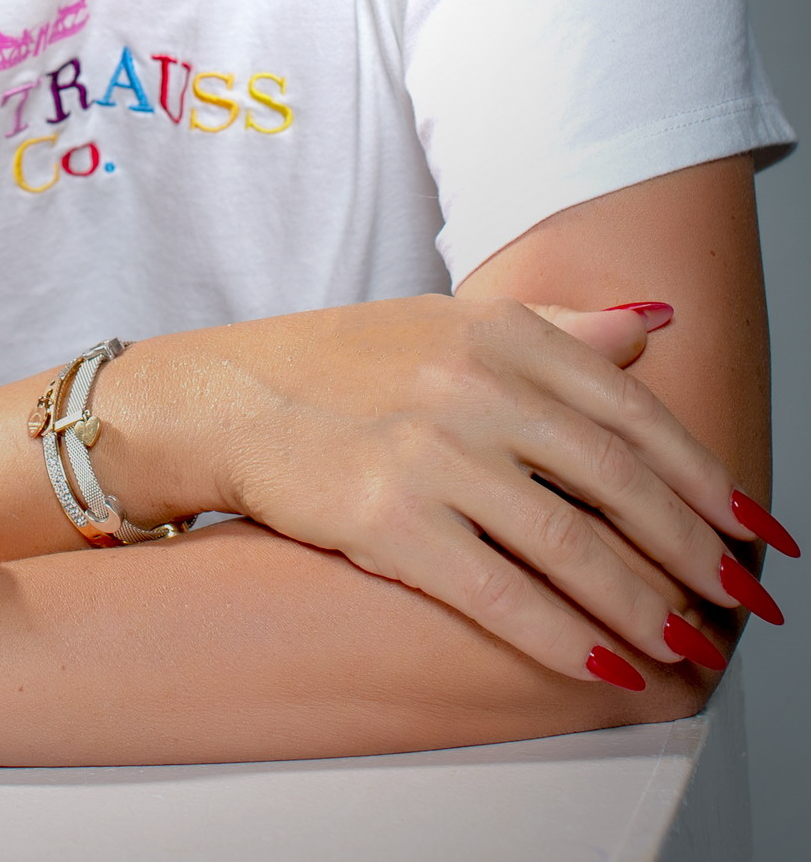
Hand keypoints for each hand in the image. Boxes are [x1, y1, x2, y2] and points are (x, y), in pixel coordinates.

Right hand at [115, 296, 781, 689]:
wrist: (227, 396)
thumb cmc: (341, 362)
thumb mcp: (450, 320)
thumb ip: (557, 329)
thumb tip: (653, 323)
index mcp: (497, 331)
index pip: (629, 408)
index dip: (702, 474)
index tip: (754, 525)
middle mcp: (472, 384)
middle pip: (615, 478)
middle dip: (693, 549)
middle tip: (741, 601)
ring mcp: (430, 452)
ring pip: (569, 543)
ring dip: (642, 605)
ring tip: (688, 646)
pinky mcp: (387, 519)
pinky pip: (498, 591)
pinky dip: (561, 634)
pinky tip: (603, 663)